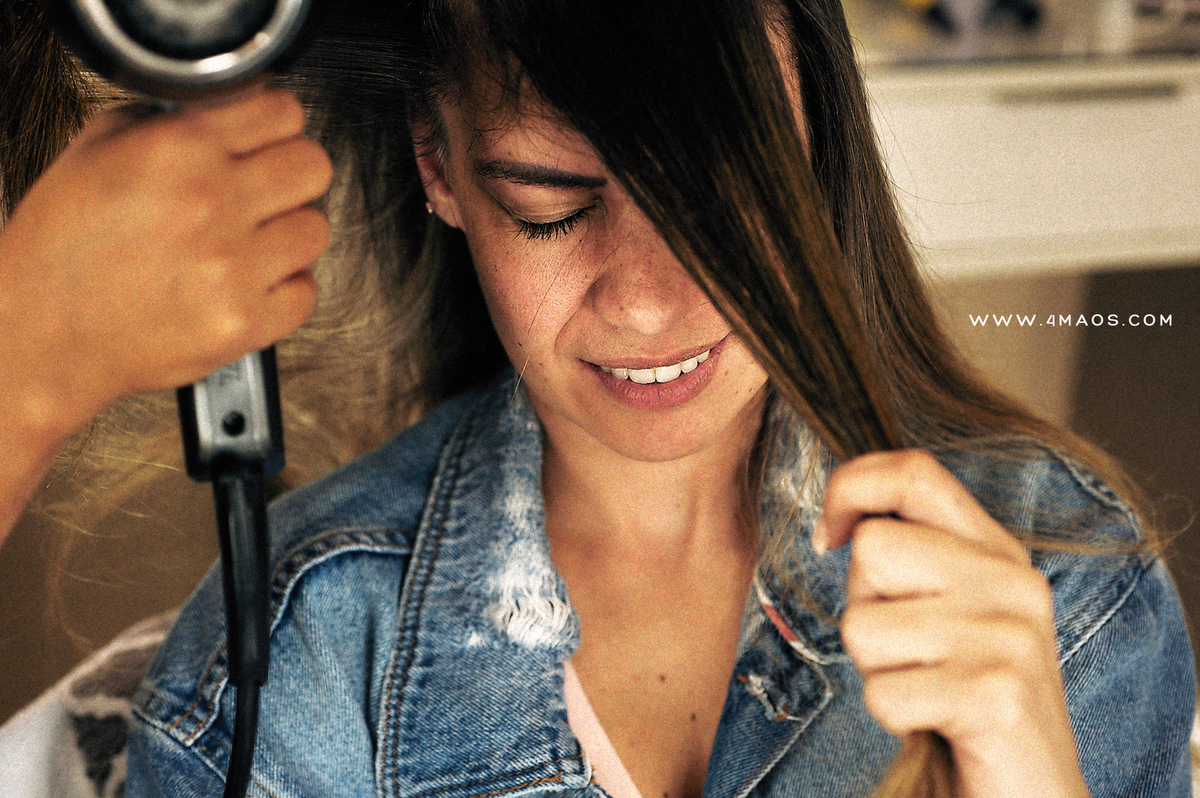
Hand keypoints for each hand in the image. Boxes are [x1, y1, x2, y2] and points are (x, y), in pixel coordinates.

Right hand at [0, 87, 331, 433]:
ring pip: (317, 228)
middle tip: (267, 191)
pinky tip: (249, 282)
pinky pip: (307, 290)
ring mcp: (233, 265)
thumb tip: (222, 112)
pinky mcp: (246, 321)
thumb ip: (166, 122)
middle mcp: (212, 202)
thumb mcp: (94, 152)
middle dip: (292, 175)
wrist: (44, 336)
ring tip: (250, 242)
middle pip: (313, 166)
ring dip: (290, 233)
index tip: (268, 139)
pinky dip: (285, 288)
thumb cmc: (62, 252)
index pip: (283, 111)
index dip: (276, 125)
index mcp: (178, 149)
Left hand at [813, 450, 1089, 797]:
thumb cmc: (966, 697)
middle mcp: (1012, 583)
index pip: (913, 471)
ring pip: (863, 626)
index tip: (828, 534)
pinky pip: (882, 692)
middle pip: (873, 550)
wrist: (1029, 792)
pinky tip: (936, 723)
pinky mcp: (995, 696)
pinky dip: (892, 715)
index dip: (850, 487)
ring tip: (927, 687)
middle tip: (909, 649)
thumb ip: (915, 553)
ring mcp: (1009, 637)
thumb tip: (840, 519)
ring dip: (877, 670)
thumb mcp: (952, 609)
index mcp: (998, 551)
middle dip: (865, 606)